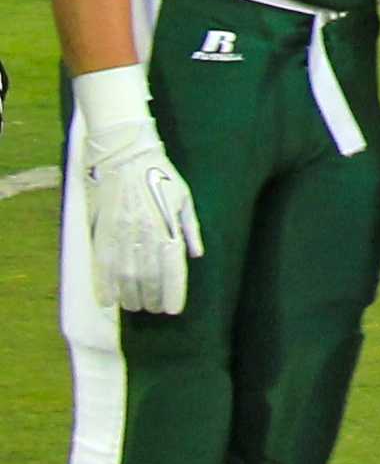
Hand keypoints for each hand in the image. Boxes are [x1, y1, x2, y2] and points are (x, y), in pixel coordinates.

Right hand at [72, 66, 202, 316]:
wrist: (123, 154)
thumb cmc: (159, 174)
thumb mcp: (184, 197)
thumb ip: (190, 228)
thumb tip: (196, 255)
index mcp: (166, 226)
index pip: (172, 270)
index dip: (173, 293)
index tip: (174, 310)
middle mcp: (143, 235)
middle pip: (148, 279)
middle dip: (153, 299)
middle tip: (156, 308)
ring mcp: (120, 236)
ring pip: (124, 278)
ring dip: (131, 297)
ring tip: (137, 306)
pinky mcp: (100, 233)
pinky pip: (100, 268)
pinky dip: (104, 288)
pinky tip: (109, 301)